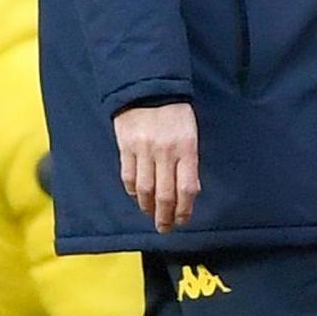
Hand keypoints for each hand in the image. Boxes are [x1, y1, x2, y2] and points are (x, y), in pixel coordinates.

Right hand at [115, 102, 198, 230]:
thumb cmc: (175, 112)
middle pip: (164, 194)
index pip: (187, 188)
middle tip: (165, 228)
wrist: (148, 87)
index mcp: (186, 148)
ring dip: (148, 207)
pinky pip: (128, 177)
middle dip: (165, 216)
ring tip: (151, 215)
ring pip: (144, 189)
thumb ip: (189, 161)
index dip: (185, 210)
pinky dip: (132, 191)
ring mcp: (143, 150)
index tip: (183, 221)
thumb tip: (189, 192)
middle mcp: (165, 152)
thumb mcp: (191, 134)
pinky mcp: (126, 147)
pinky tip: (137, 197)